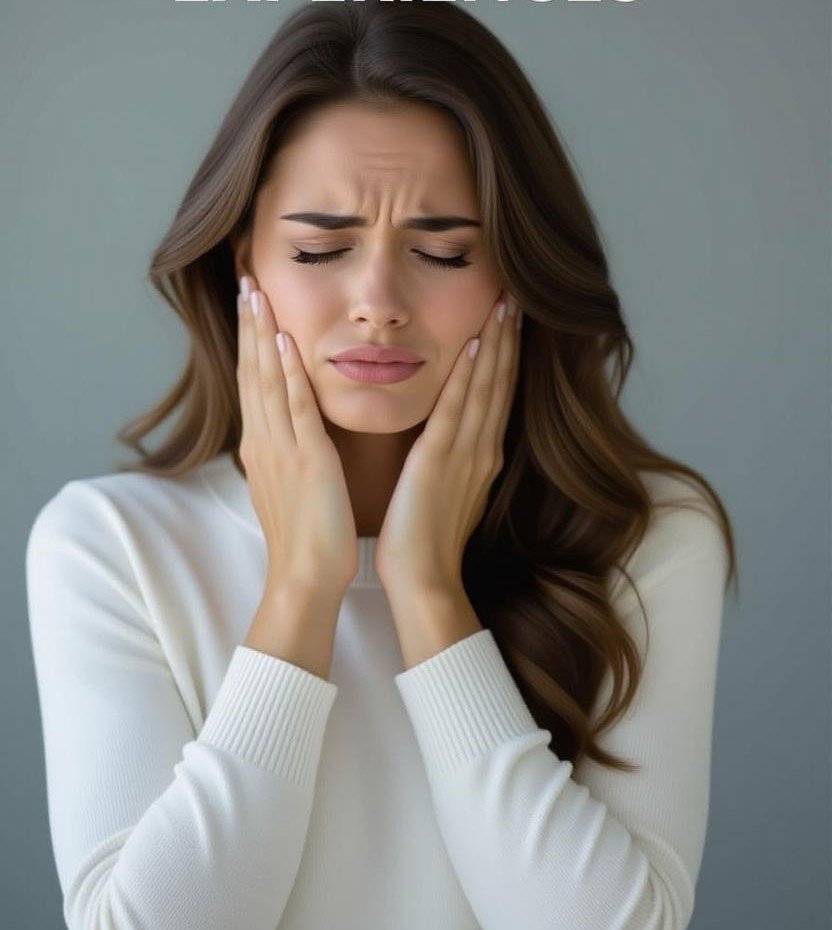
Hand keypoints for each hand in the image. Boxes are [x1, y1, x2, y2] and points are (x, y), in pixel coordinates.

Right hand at [236, 275, 358, 594]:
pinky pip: (294, 408)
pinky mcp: (307, 460)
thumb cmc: (305, 537)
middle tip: (245, 280)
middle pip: (252, 372)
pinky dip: (287, 373)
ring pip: (267, 381)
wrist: (305, 577)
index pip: (254, 382)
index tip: (250, 304)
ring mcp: (281, 448)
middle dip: (248, 325)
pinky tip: (285, 342)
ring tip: (256, 293)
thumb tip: (284, 431)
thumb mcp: (288, 485)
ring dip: (262, 335)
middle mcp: (264, 440)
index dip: (251, 341)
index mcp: (263, 446)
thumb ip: (285, 453)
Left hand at [374, 291, 522, 592]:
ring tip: (505, 303)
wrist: (424, 578)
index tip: (510, 319)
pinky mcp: (440, 460)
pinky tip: (475, 344)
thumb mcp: (449, 489)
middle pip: (501, 381)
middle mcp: (483, 448)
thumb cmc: (428, 539)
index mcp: (483, 454)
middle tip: (516, 295)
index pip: (498, 393)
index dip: (506, 354)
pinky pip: (458, 409)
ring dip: (497, 343)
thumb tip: (450, 436)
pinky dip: (469, 375)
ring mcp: (467, 453)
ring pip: (486, 386)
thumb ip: (454, 458)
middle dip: (509, 337)